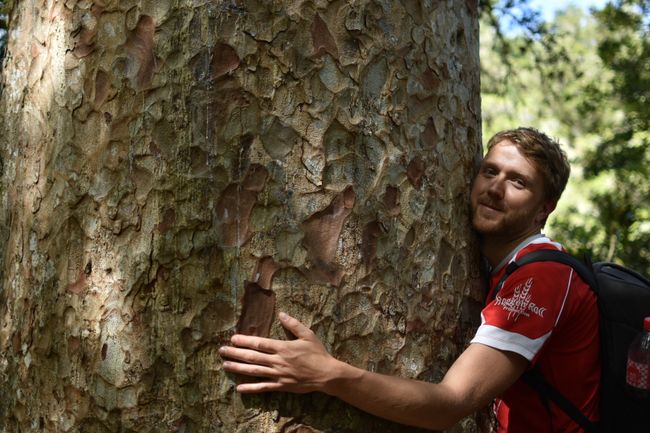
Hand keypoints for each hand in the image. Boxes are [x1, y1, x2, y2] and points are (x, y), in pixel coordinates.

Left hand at [219, 312, 338, 393]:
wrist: (327, 374)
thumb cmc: (318, 353)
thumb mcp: (308, 335)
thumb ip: (293, 324)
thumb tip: (281, 314)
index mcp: (283, 347)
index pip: (260, 344)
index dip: (245, 341)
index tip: (233, 339)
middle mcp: (278, 361)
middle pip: (253, 357)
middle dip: (236, 353)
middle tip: (221, 351)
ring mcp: (278, 374)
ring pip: (254, 371)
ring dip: (238, 368)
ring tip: (225, 365)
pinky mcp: (281, 386)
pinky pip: (263, 387)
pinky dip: (251, 388)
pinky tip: (239, 388)